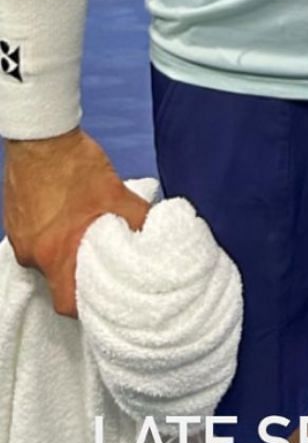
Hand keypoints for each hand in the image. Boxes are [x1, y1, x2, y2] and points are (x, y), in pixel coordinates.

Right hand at [3, 129, 148, 314]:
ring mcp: (19, 237)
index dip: (86, 306)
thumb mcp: (116, 193)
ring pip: (46, 258)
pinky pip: (35, 238)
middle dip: (78, 275)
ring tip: (86, 233)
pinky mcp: (14, 219)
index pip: (66, 303)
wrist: (40, 136)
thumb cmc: (73, 164)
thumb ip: (139, 219)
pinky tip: (68, 214)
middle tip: (101, 263)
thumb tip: (158, 234)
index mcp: (55, 254)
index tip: (103, 300)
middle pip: (56, 280)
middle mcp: (32, 253)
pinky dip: (51, 233)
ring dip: (65, 250)